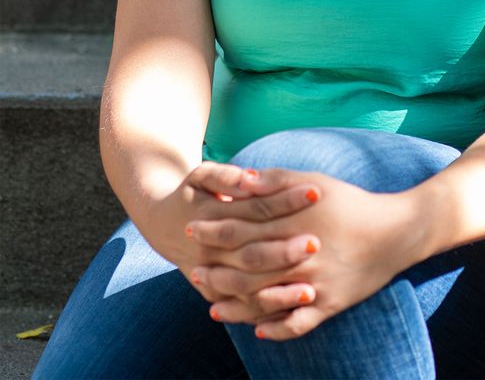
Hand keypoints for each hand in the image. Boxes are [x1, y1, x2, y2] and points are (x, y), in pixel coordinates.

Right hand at [146, 162, 321, 306]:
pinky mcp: (214, 295)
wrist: (163, 225)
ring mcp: (210, 276)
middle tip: (316, 243)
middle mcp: (209, 251)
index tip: (316, 192)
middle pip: (252, 253)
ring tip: (311, 290)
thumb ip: (225, 175)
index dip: (285, 200)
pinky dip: (267, 313)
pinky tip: (290, 314)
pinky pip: (242, 310)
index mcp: (210, 216)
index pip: (255, 208)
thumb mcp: (201, 175)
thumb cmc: (193, 192)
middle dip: (285, 250)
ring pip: (246, 289)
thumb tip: (248, 178)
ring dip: (278, 293)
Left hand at [187, 169, 419, 340]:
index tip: (192, 229)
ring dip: (236, 305)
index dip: (215, 230)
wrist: (396, 231)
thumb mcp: (313, 180)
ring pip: (266, 300)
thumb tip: (237, 181)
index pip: (243, 228)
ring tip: (212, 307)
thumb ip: (274, 180)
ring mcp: (315, 284)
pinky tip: (256, 331)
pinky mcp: (330, 305)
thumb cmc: (351, 201)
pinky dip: (275, 329)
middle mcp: (300, 256)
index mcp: (293, 223)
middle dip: (217, 270)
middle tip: (192, 273)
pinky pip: (298, 324)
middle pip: (247, 267)